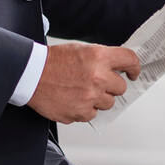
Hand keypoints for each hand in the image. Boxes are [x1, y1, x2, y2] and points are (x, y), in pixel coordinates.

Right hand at [26, 42, 141, 123]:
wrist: (31, 75)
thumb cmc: (53, 61)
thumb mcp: (81, 50)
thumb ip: (101, 59)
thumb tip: (118, 68)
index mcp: (99, 57)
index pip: (130, 60)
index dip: (134, 67)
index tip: (133, 72)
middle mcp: (98, 77)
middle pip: (121, 87)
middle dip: (111, 85)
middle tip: (97, 82)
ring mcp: (90, 97)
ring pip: (108, 103)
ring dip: (99, 98)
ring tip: (81, 90)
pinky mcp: (80, 113)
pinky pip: (92, 114)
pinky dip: (85, 109)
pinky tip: (73, 99)